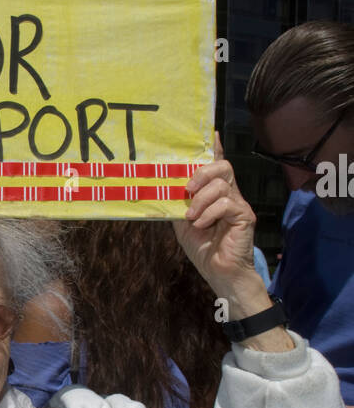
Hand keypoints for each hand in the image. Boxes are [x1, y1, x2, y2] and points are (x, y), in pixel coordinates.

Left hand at [172, 133, 257, 300]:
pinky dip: (209, 213)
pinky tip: (202, 224)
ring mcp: (239, 204)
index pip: (217, 165)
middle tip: (187, 190)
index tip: (209, 133)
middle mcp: (230, 195)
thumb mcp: (183, 224)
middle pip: (223, 166)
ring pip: (222, 184)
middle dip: (202, 173)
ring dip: (201, 199)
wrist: (219, 273)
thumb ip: (177, 204)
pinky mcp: (244, 216)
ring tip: (192, 216)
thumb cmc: (204, 249)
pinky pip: (226, 203)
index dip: (214, 148)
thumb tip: (163, 188)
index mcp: (215, 194)